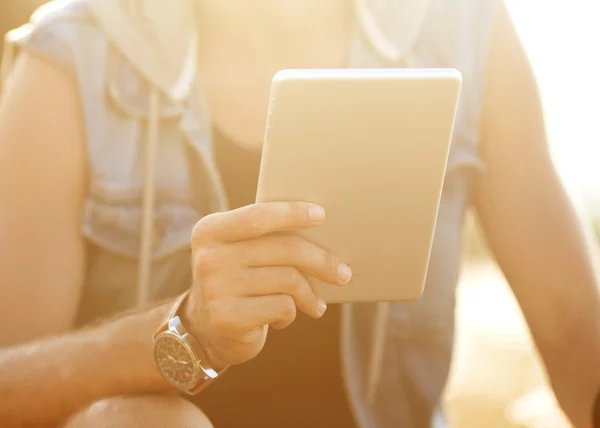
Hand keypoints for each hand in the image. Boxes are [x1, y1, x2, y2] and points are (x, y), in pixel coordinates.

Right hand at [183, 202, 351, 369]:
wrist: (203, 330)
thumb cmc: (236, 281)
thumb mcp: (238, 252)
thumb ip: (265, 238)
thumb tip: (322, 233)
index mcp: (210, 231)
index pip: (258, 216)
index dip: (292, 213)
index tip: (321, 215)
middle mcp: (209, 258)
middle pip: (284, 249)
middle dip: (321, 261)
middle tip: (343, 273)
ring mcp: (216, 289)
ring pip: (288, 280)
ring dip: (309, 294)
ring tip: (315, 304)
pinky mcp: (228, 318)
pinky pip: (282, 307)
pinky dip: (290, 313)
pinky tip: (283, 317)